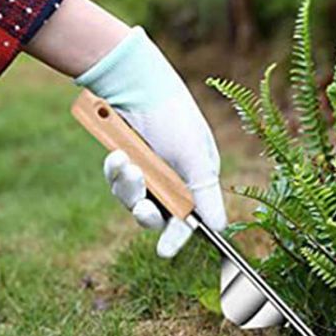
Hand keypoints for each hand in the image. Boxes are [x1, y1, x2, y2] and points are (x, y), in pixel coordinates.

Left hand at [77, 27, 226, 257]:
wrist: (136, 84)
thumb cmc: (174, 118)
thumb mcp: (193, 156)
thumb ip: (205, 193)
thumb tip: (220, 227)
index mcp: (197, 176)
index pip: (190, 217)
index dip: (178, 235)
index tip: (164, 251)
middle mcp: (173, 176)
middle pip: (157, 213)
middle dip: (146, 211)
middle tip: (142, 208)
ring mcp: (149, 169)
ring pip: (134, 198)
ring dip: (127, 185)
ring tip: (124, 161)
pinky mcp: (128, 160)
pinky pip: (117, 180)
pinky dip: (115, 169)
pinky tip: (117, 153)